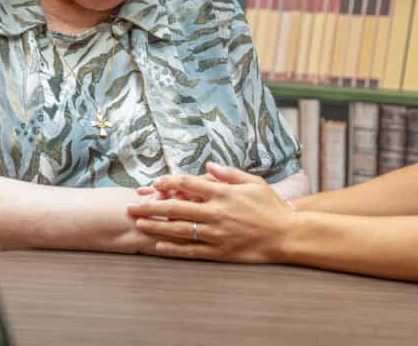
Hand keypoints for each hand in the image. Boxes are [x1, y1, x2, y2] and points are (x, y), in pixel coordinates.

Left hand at [126, 162, 294, 262]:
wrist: (286, 235)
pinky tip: (158, 247)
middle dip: (150, 207)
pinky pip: (190, 251)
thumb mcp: (254, 182)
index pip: (188, 184)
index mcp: (223, 193)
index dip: (167, 182)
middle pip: (175, 208)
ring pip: (178, 230)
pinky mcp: (218, 252)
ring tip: (138, 225)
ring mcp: (216, 234)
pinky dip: (172, 250)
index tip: (153, 184)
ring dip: (155, 227)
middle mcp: (216, 213)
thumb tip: (209, 165)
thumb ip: (229, 173)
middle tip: (131, 207)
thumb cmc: (271, 206)